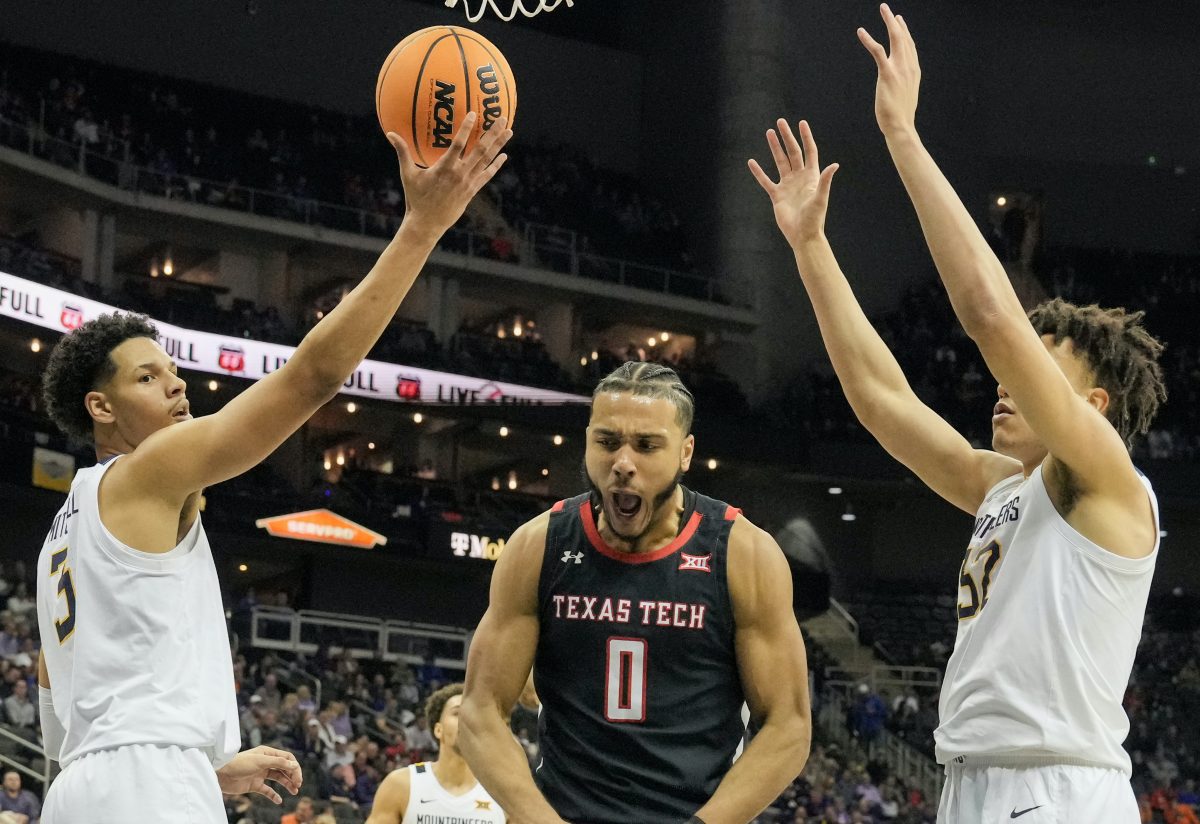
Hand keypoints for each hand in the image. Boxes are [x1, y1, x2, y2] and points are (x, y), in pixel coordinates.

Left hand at [215, 745, 302, 803]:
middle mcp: (266, 762)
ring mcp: (260, 774)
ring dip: (287, 784)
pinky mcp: (254, 784)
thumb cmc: (239, 764)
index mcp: (268, 753)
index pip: (286, 758)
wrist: (221, 774)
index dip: (294, 767)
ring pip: (278, 779)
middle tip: (298, 785)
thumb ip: (278, 763)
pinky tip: (279, 801)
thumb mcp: (261, 761)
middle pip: (284, 768)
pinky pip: (267, 790)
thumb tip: (294, 765)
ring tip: (294, 791)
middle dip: (292, 776)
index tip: (298, 777)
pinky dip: (274, 795)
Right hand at [389, 112, 512, 238]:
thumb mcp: (407, 174)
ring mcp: (468, 183)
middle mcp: (460, 174)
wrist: (427, 224)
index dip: (467, 129)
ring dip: (499, 145)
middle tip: (503, 118)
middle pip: (480, 150)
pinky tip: (504, 156)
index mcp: (444, 168)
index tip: (475, 114)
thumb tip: (390, 133)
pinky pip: (487, 175)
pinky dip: (496, 165)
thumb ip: (402, 152)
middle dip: (493, 133)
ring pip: (487, 160)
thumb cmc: (415, 198)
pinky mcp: (472, 191)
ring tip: (509, 131)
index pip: (458, 145)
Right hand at [748, 119, 838, 247]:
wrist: (803, 235)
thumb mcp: (820, 198)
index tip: (801, 123)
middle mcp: (799, 178)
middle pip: (792, 152)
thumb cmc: (814, 218)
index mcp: (811, 176)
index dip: (806, 137)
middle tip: (780, 122)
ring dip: (774, 148)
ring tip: (769, 133)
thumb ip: (825, 181)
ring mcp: (787, 185)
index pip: (809, 151)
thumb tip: (834, 165)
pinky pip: (766, 181)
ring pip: (780, 162)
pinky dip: (759, 172)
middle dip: (787, 137)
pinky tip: (752, 162)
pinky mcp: (777, 195)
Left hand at [858, 4, 920, 138]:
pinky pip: (878, 51)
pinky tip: (861, 31)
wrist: (900, 126)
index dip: (905, 32)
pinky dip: (869, 39)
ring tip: (883, 9)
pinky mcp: (887, 74)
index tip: (899, 21)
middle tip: (887, 9)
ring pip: (895, 38)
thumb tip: (899, 86)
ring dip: (888, 21)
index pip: (910, 46)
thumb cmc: (900, 117)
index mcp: (914, 71)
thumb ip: (903, 85)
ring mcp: (900, 69)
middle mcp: (909, 66)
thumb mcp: (905, 97)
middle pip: (903, 37)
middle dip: (895, 21)